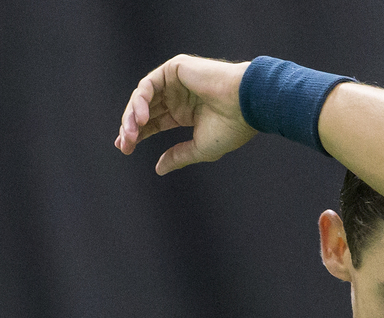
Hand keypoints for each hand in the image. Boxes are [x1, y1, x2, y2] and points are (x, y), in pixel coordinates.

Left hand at [115, 55, 256, 174]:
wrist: (246, 105)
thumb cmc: (231, 127)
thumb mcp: (200, 148)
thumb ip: (178, 156)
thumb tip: (159, 169)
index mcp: (187, 113)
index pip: (155, 122)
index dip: (139, 134)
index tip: (125, 148)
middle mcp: (179, 96)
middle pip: (146, 111)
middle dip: (131, 127)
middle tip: (125, 145)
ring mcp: (176, 81)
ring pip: (143, 97)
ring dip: (133, 116)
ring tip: (132, 134)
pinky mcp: (175, 68)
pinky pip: (149, 85)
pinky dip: (141, 101)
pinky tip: (143, 119)